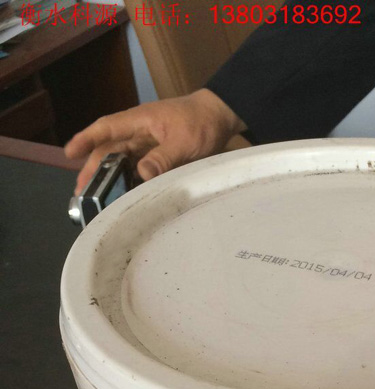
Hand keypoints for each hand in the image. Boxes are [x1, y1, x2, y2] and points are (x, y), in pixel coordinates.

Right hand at [65, 89, 245, 193]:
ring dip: (108, 179)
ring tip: (96, 200)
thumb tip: (142, 173)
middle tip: (81, 194)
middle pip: (109, 151)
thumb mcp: (184, 141)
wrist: (220, 118)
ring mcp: (147, 145)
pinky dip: (128, 182)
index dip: (86, 140)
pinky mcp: (157, 157)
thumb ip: (163, 158)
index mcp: (140, 121)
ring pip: (120, 163)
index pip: (107, 129)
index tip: (69, 153)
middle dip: (92, 170)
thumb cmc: (201, 122)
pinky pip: (137, 170)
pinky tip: (122, 197)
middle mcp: (138, 133)